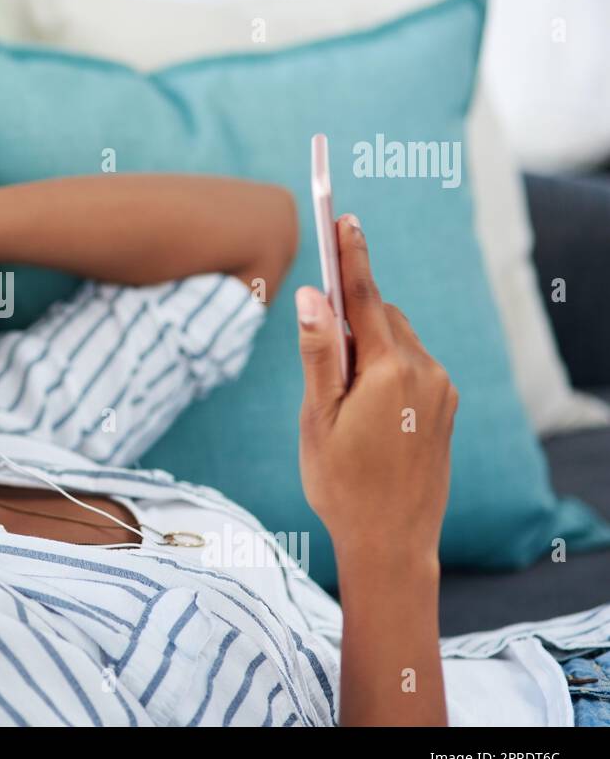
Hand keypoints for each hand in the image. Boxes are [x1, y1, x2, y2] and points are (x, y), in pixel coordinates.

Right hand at [295, 214, 457, 571]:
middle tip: (319, 355)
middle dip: (350, 316)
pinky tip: (367, 408)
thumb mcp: (316, 418)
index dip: (350, 254)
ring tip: (341, 396)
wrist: (392, 541)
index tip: (344, 217)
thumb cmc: (340, 483)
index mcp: (387, 371)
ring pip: (399, 339)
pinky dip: (388, 365)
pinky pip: (414, 364)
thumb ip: (317, 353)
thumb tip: (312, 296)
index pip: (364, 297)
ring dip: (369, 344)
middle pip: (381, 315)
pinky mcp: (447, 405)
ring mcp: (441, 388)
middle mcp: (424, 371)